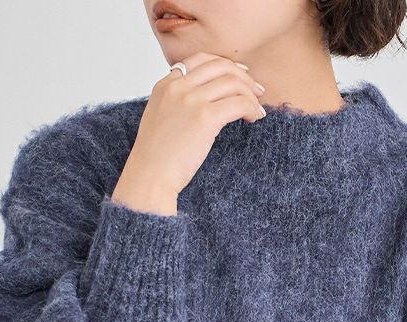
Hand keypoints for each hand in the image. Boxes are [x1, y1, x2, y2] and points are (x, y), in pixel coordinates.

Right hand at [111, 51, 265, 212]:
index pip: (201, 60)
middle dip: (244, 77)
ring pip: (233, 83)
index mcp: (165, 85)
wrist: (150, 176)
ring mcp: (191, 100)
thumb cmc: (156, 158)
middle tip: (257, 92)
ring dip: (250, 96)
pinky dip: (251, 109)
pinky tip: (253, 119)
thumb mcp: (160, 119)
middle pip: (221, 66)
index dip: (225, 65)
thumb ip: (176, 103)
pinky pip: (238, 103)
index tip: (240, 76)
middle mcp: (178, 87)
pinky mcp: (205, 117)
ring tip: (257, 111)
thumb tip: (204, 102)